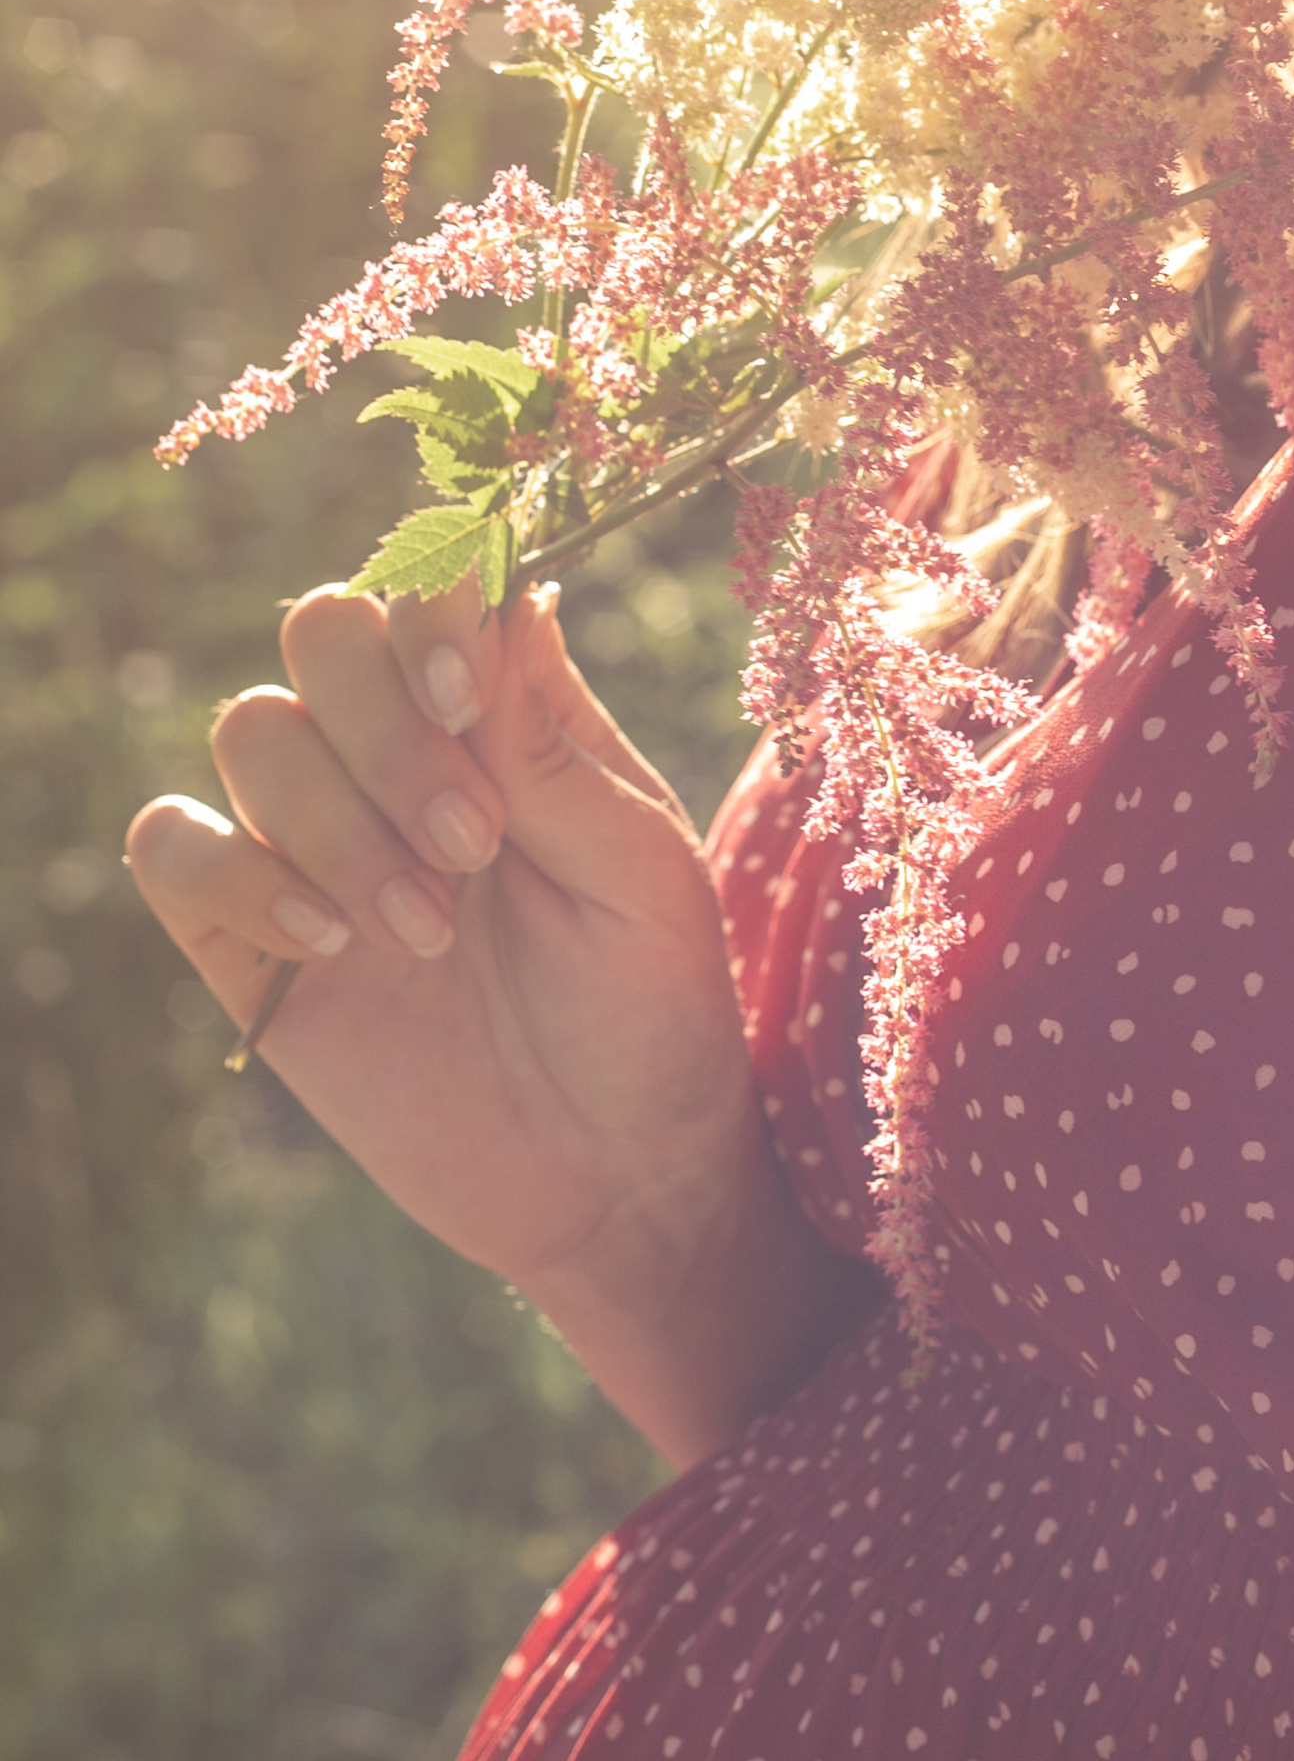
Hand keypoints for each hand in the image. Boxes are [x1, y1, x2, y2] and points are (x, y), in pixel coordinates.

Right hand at [127, 582, 870, 1457]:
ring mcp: (317, 843)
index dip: (427, 617)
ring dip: (335, 822)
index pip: (427, 589)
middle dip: (385, 729)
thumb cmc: (653, 1003)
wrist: (615, 1175)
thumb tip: (506, 585)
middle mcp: (400, 755)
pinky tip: (329, 943)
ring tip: (430, 927)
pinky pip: (172, 849)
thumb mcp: (637, 868)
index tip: (467, 699)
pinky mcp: (251, 945)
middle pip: (319, 633)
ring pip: (251, 732)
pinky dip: (231, 874)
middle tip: (474, 844)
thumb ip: (550, 738)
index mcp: (506, 712)